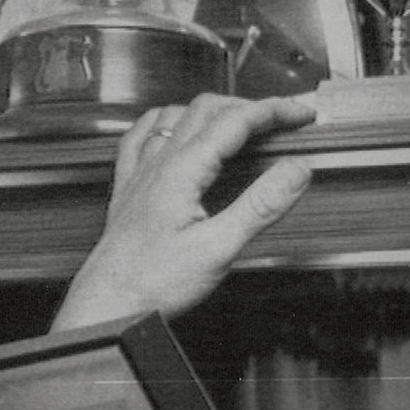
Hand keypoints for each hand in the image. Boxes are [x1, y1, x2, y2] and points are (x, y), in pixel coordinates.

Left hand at [52, 94, 314, 329]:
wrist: (108, 303)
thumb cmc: (155, 282)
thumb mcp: (220, 248)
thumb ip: (261, 205)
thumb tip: (296, 170)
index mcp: (182, 170)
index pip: (235, 121)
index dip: (274, 111)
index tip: (301, 114)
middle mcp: (158, 163)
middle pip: (208, 109)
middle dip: (250, 107)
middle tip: (282, 119)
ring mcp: (140, 172)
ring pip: (176, 116)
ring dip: (213, 110)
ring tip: (240, 121)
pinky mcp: (129, 187)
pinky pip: (141, 135)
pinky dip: (166, 121)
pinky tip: (173, 127)